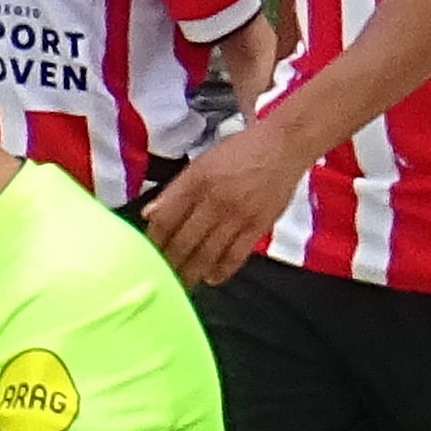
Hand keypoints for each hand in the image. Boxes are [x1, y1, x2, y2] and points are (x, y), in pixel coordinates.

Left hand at [143, 115, 305, 285]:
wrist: (283, 147)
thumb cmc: (239, 151)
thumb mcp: (201, 163)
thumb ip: (176, 190)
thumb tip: (150, 214)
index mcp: (196, 181)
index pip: (165, 219)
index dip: (154, 241)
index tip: (147, 253)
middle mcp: (214, 201)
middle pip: (183, 242)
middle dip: (169, 263)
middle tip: (161, 276)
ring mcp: (238, 216)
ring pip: (207, 254)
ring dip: (191, 273)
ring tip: (182, 284)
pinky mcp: (258, 227)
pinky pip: (236, 256)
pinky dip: (221, 271)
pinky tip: (211, 277)